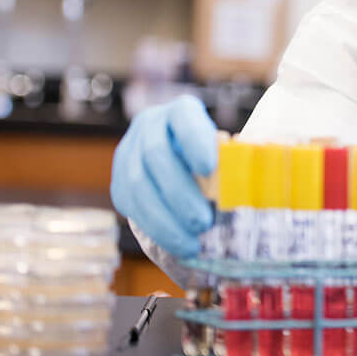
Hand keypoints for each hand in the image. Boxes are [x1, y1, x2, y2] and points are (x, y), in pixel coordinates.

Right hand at [111, 95, 216, 257]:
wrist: (180, 164)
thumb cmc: (214, 159)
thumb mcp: (223, 153)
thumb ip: (227, 164)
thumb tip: (237, 191)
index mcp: (181, 111)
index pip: (183, 116)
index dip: (194, 140)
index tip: (208, 167)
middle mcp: (150, 125)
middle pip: (155, 154)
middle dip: (180, 193)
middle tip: (204, 222)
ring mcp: (129, 152)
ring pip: (138, 185)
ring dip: (165, 220)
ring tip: (192, 244)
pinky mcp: (119, 182)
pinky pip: (131, 206)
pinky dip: (155, 229)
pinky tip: (177, 244)